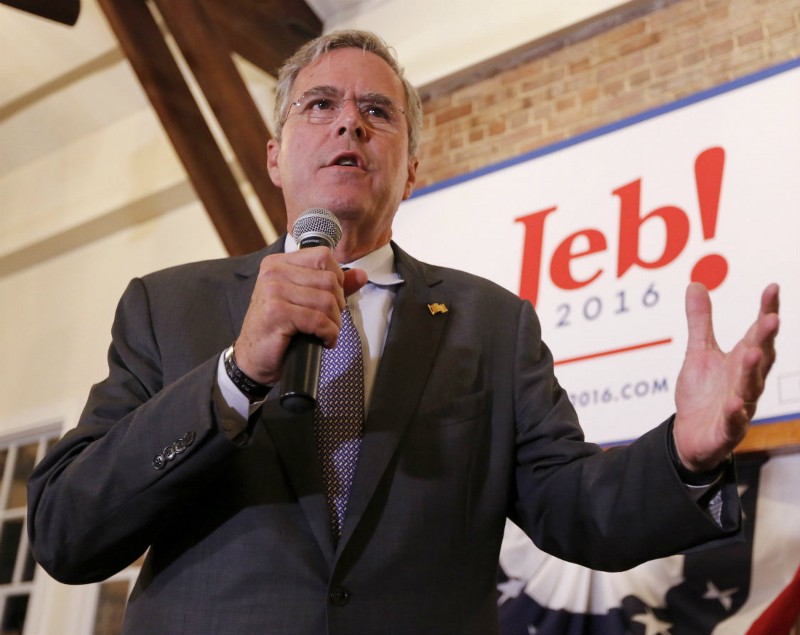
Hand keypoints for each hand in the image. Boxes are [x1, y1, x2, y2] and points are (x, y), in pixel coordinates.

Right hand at [233, 247, 367, 384]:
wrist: (254, 359)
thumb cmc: (279, 330)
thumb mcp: (306, 302)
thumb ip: (333, 286)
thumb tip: (362, 274)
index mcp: (279, 263)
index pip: (324, 256)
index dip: (337, 280)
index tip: (329, 300)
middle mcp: (273, 271)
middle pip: (329, 280)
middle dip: (337, 305)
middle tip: (327, 322)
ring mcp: (273, 290)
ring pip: (327, 300)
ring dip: (333, 323)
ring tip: (324, 333)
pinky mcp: (276, 312)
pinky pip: (319, 320)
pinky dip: (328, 334)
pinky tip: (322, 341)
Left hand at [673, 282, 779, 471]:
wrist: (690, 436)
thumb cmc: (702, 394)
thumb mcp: (698, 353)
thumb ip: (700, 322)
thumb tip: (696, 284)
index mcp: (742, 361)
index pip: (758, 333)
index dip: (767, 311)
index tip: (772, 288)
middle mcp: (746, 381)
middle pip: (760, 358)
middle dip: (766, 339)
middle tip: (771, 318)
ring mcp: (739, 406)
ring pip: (750, 387)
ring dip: (753, 371)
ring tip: (754, 352)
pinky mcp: (727, 429)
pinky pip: (733, 421)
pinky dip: (734, 413)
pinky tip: (733, 403)